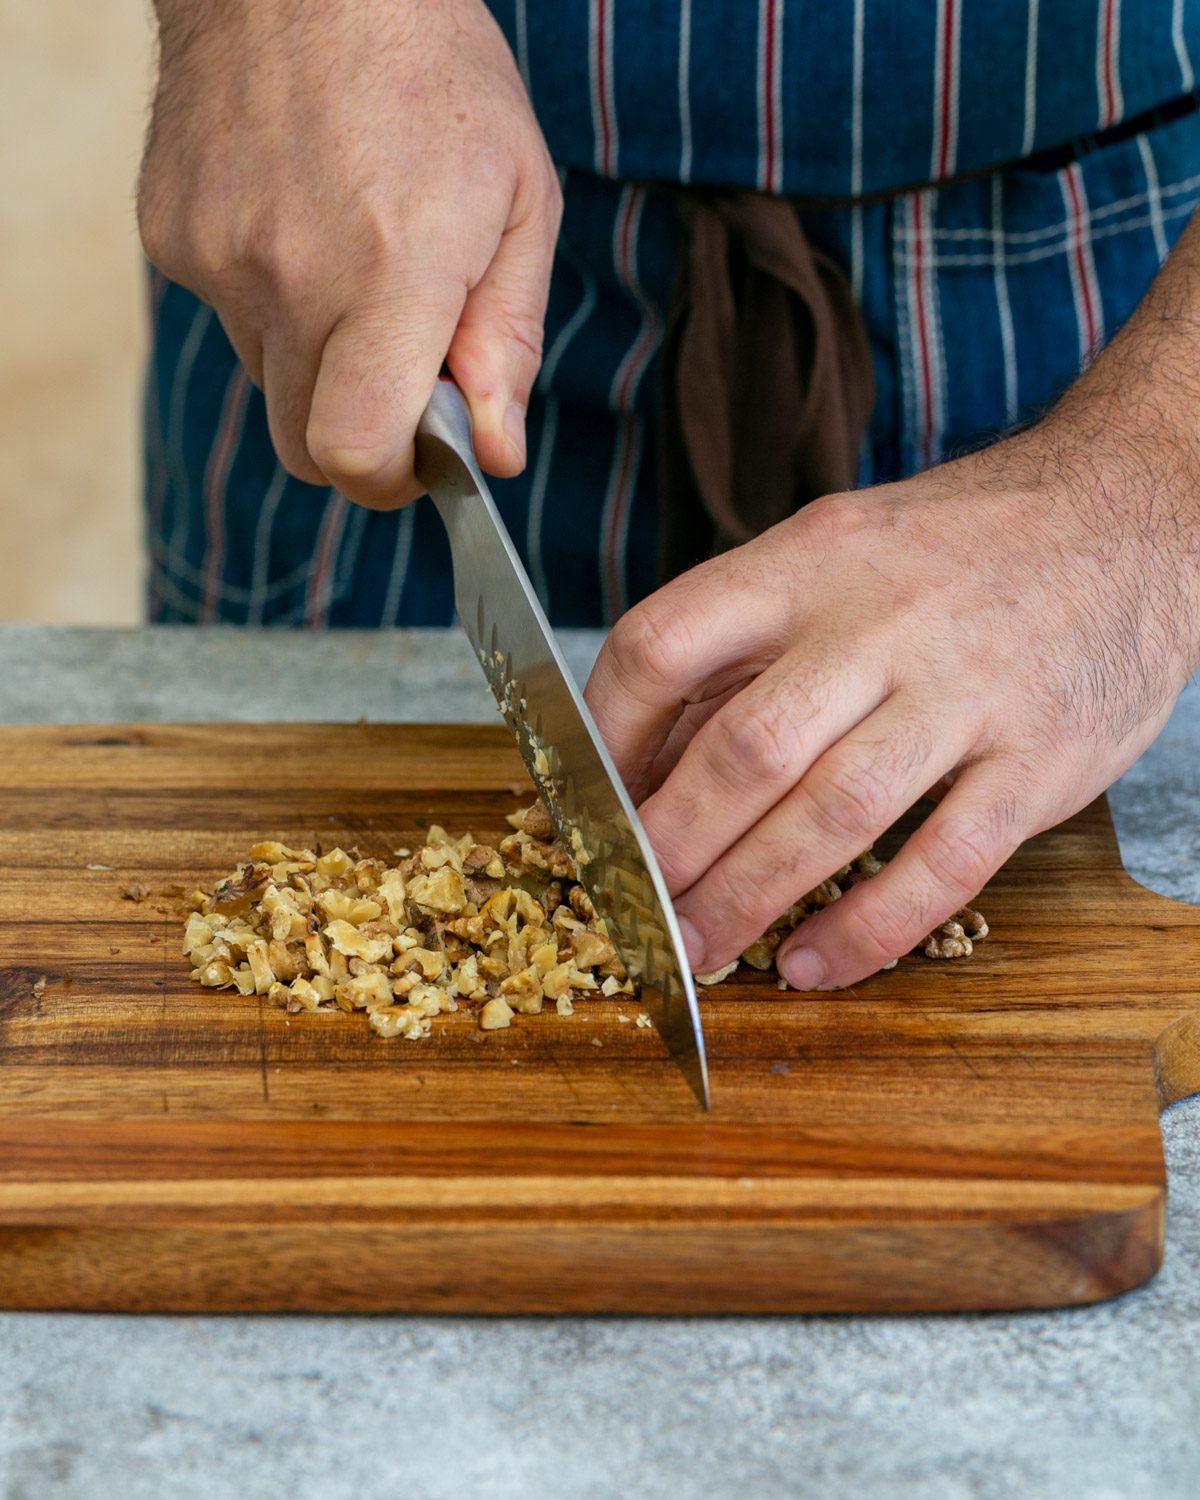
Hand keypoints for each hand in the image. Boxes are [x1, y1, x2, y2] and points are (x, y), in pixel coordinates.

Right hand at [138, 0, 560, 505]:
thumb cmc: (436, 73)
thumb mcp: (521, 201)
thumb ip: (510, 341)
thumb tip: (495, 450)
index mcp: (391, 276)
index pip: (355, 453)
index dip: (392, 478)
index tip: (425, 455)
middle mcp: (290, 278)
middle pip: (305, 447)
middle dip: (359, 437)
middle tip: (402, 375)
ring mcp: (217, 258)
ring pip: (269, 381)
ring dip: (317, 360)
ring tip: (353, 261)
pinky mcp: (171, 236)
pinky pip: (227, 316)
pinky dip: (269, 300)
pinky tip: (299, 223)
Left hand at [586, 375, 1199, 989]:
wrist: (1130, 515)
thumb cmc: (961, 548)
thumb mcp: (839, 551)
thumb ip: (747, 642)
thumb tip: (649, 752)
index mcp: (806, 562)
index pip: (664, 644)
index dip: (608, 737)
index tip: (593, 800)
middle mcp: (879, 622)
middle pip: (744, 748)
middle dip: (671, 845)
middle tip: (634, 906)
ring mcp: (965, 692)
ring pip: (836, 812)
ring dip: (751, 895)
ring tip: (699, 947)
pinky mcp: (1039, 760)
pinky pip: (945, 863)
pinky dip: (871, 927)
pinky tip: (817, 963)